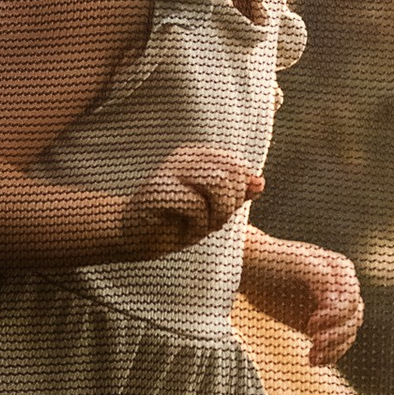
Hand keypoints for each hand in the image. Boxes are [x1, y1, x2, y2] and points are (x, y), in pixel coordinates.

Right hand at [115, 148, 263, 260]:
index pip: (237, 167)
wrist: (133, 237)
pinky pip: (196, 205)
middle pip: (231, 175)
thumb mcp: (212, 209)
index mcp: (197, 156)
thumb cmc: (174, 223)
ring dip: (217, 214)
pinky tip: (186, 232)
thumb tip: (260, 183)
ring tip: (203, 226)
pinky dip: (199, 226)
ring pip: (218, 184)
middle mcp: (183, 158)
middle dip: (229, 206)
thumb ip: (235, 194)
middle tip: (212, 222)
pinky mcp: (159, 190)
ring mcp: (169, 171)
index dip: (239, 194)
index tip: (223, 211)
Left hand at [265, 241, 364, 366]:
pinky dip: (330, 354)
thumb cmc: (273, 261)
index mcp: (341, 270)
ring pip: (349, 333)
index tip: (311, 324)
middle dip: (336, 334)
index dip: (336, 316)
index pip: (351, 300)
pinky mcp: (321, 325)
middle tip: (314, 343)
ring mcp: (332, 308)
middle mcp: (341, 288)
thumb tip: (335, 303)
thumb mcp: (299, 264)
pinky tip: (314, 360)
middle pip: (353, 318)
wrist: (250, 270)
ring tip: (313, 357)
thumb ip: (322, 279)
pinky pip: (337, 344)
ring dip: (334, 348)